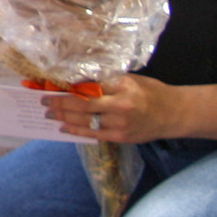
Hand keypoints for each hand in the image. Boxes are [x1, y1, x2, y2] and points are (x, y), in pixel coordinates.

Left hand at [41, 73, 178, 144]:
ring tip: (49, 113)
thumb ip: (106, 82)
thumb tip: (76, 83)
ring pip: (84, 120)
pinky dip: (75, 130)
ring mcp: (120, 123)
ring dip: (63, 116)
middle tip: (43, 100)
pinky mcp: (120, 137)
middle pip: (82, 103)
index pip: (89, 85)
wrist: (173, 114)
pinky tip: (63, 126)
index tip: (50, 85)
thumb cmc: (150, 92)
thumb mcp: (130, 80)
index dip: (67, 86)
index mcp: (123, 85)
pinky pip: (92, 133)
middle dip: (59, 102)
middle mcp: (120, 104)